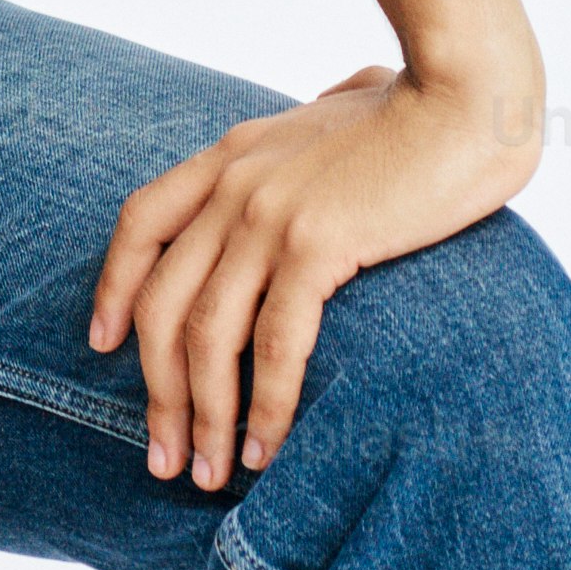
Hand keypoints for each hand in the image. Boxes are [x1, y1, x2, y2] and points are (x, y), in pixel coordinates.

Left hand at [88, 58, 540, 493]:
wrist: (468, 96)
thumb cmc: (425, 106)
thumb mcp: (347, 102)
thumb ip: (325, 108)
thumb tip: (336, 98)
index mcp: (232, 154)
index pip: (141, 222)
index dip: (114, 286)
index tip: (102, 344)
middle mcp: (233, 185)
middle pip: (162, 301)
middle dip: (157, 391)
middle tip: (162, 458)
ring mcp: (267, 214)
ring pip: (204, 335)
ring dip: (203, 417)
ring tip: (209, 474)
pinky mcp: (315, 244)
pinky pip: (272, 344)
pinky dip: (263, 406)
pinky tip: (266, 450)